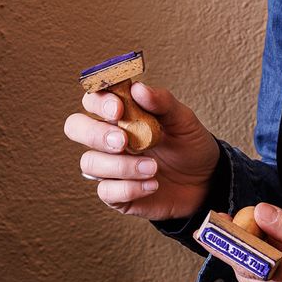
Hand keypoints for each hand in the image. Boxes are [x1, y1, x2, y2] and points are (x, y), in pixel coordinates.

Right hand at [64, 81, 218, 220]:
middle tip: (123, 141)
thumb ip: (162, 102)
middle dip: (95, 134)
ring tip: (153, 168)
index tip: (117, 109)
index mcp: (121, 114)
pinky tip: (152, 184)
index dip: (98, 102)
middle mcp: (108, 138)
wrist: (206, 182)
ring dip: (121, 166)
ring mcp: (109, 166)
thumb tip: (138, 88)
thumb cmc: (189, 146)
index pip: (93, 99)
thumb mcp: (183, 120)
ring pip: (89, 162)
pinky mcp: (116, 193)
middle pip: (75, 127)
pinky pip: (106, 191)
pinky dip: (129, 187)